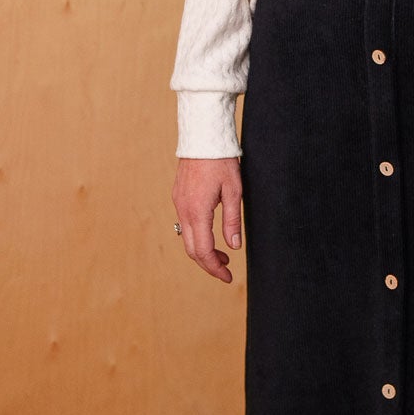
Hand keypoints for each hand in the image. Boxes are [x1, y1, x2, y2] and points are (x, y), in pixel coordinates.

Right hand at [172, 157, 242, 282]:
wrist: (203, 137)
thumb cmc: (221, 162)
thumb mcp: (234, 192)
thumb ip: (232, 221)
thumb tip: (234, 247)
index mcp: (198, 212)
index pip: (203, 251)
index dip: (215, 268)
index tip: (227, 277)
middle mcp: (184, 210)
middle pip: (191, 249)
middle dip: (208, 264)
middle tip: (226, 270)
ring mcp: (179, 204)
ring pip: (187, 238)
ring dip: (203, 251)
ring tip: (223, 254)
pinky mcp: (179, 197)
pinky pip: (185, 225)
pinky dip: (197, 236)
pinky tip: (210, 235)